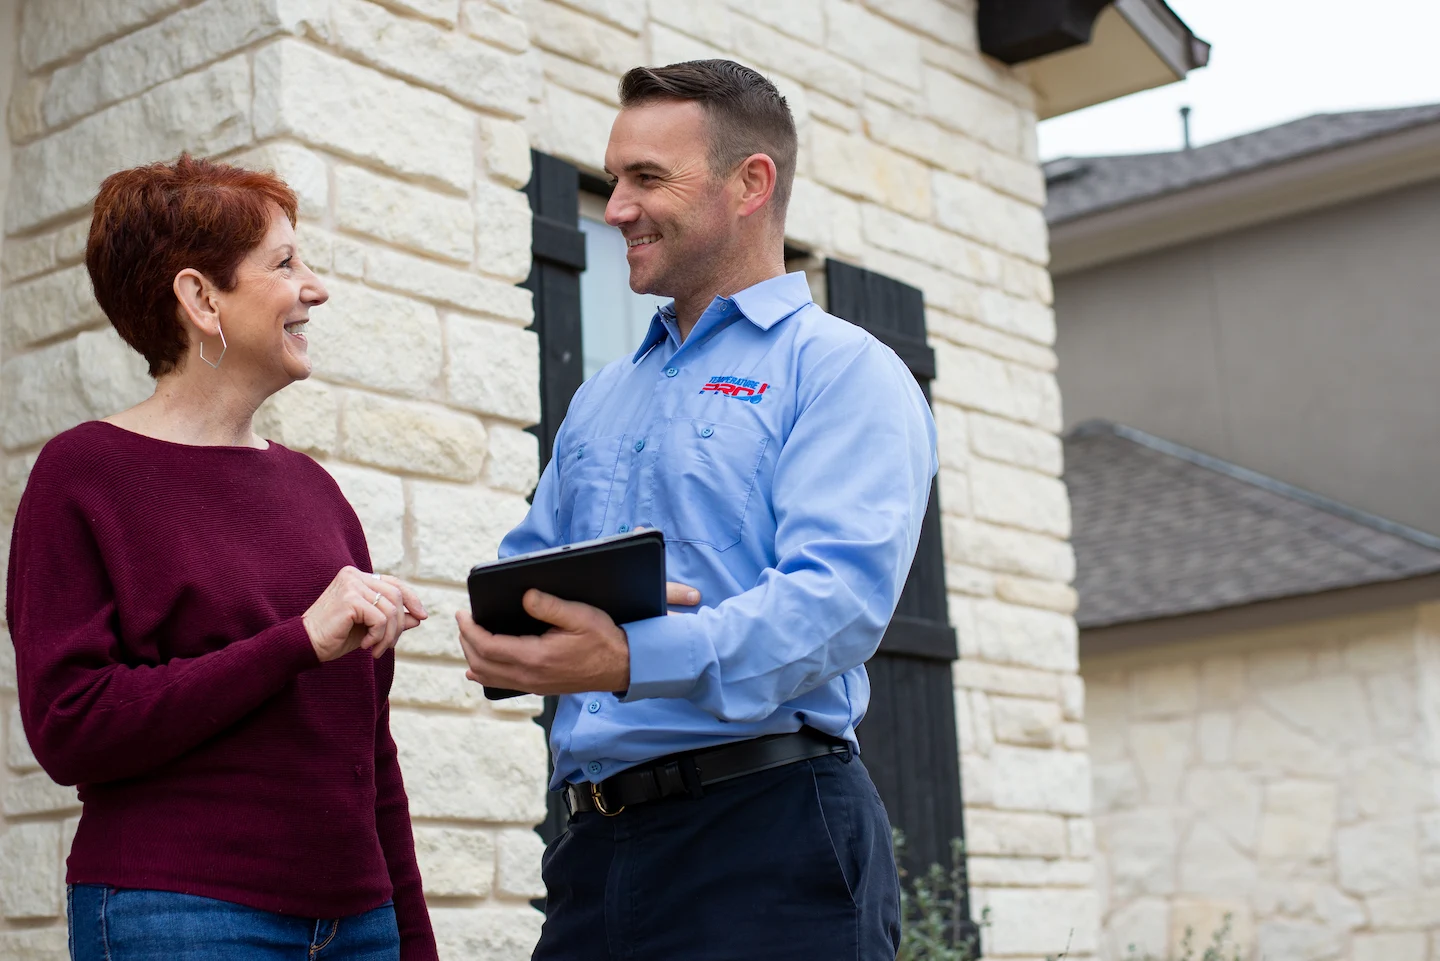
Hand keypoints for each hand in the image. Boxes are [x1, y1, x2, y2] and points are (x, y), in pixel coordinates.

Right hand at [302, 566, 427, 662]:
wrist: (306, 645)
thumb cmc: (335, 637)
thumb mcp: (369, 627)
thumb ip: (392, 619)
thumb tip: (419, 617)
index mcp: (357, 577)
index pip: (394, 583)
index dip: (412, 599)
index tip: (422, 616)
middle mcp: (354, 575)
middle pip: (396, 596)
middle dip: (399, 624)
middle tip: (389, 646)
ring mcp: (351, 584)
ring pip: (390, 609)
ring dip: (388, 635)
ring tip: (377, 649)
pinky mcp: (350, 598)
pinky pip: (380, 618)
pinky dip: (378, 636)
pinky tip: (365, 645)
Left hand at [456, 582, 701, 694]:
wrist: (623, 667)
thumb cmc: (603, 639)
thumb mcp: (580, 615)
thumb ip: (549, 605)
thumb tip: (524, 595)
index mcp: (536, 657)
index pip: (488, 646)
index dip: (470, 629)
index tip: (462, 613)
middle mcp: (530, 675)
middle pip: (481, 663)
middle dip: (466, 640)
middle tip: (463, 620)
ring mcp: (533, 684)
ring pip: (488, 676)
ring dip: (472, 656)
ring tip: (468, 636)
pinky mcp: (538, 686)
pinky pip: (500, 683)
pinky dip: (484, 674)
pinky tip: (476, 670)